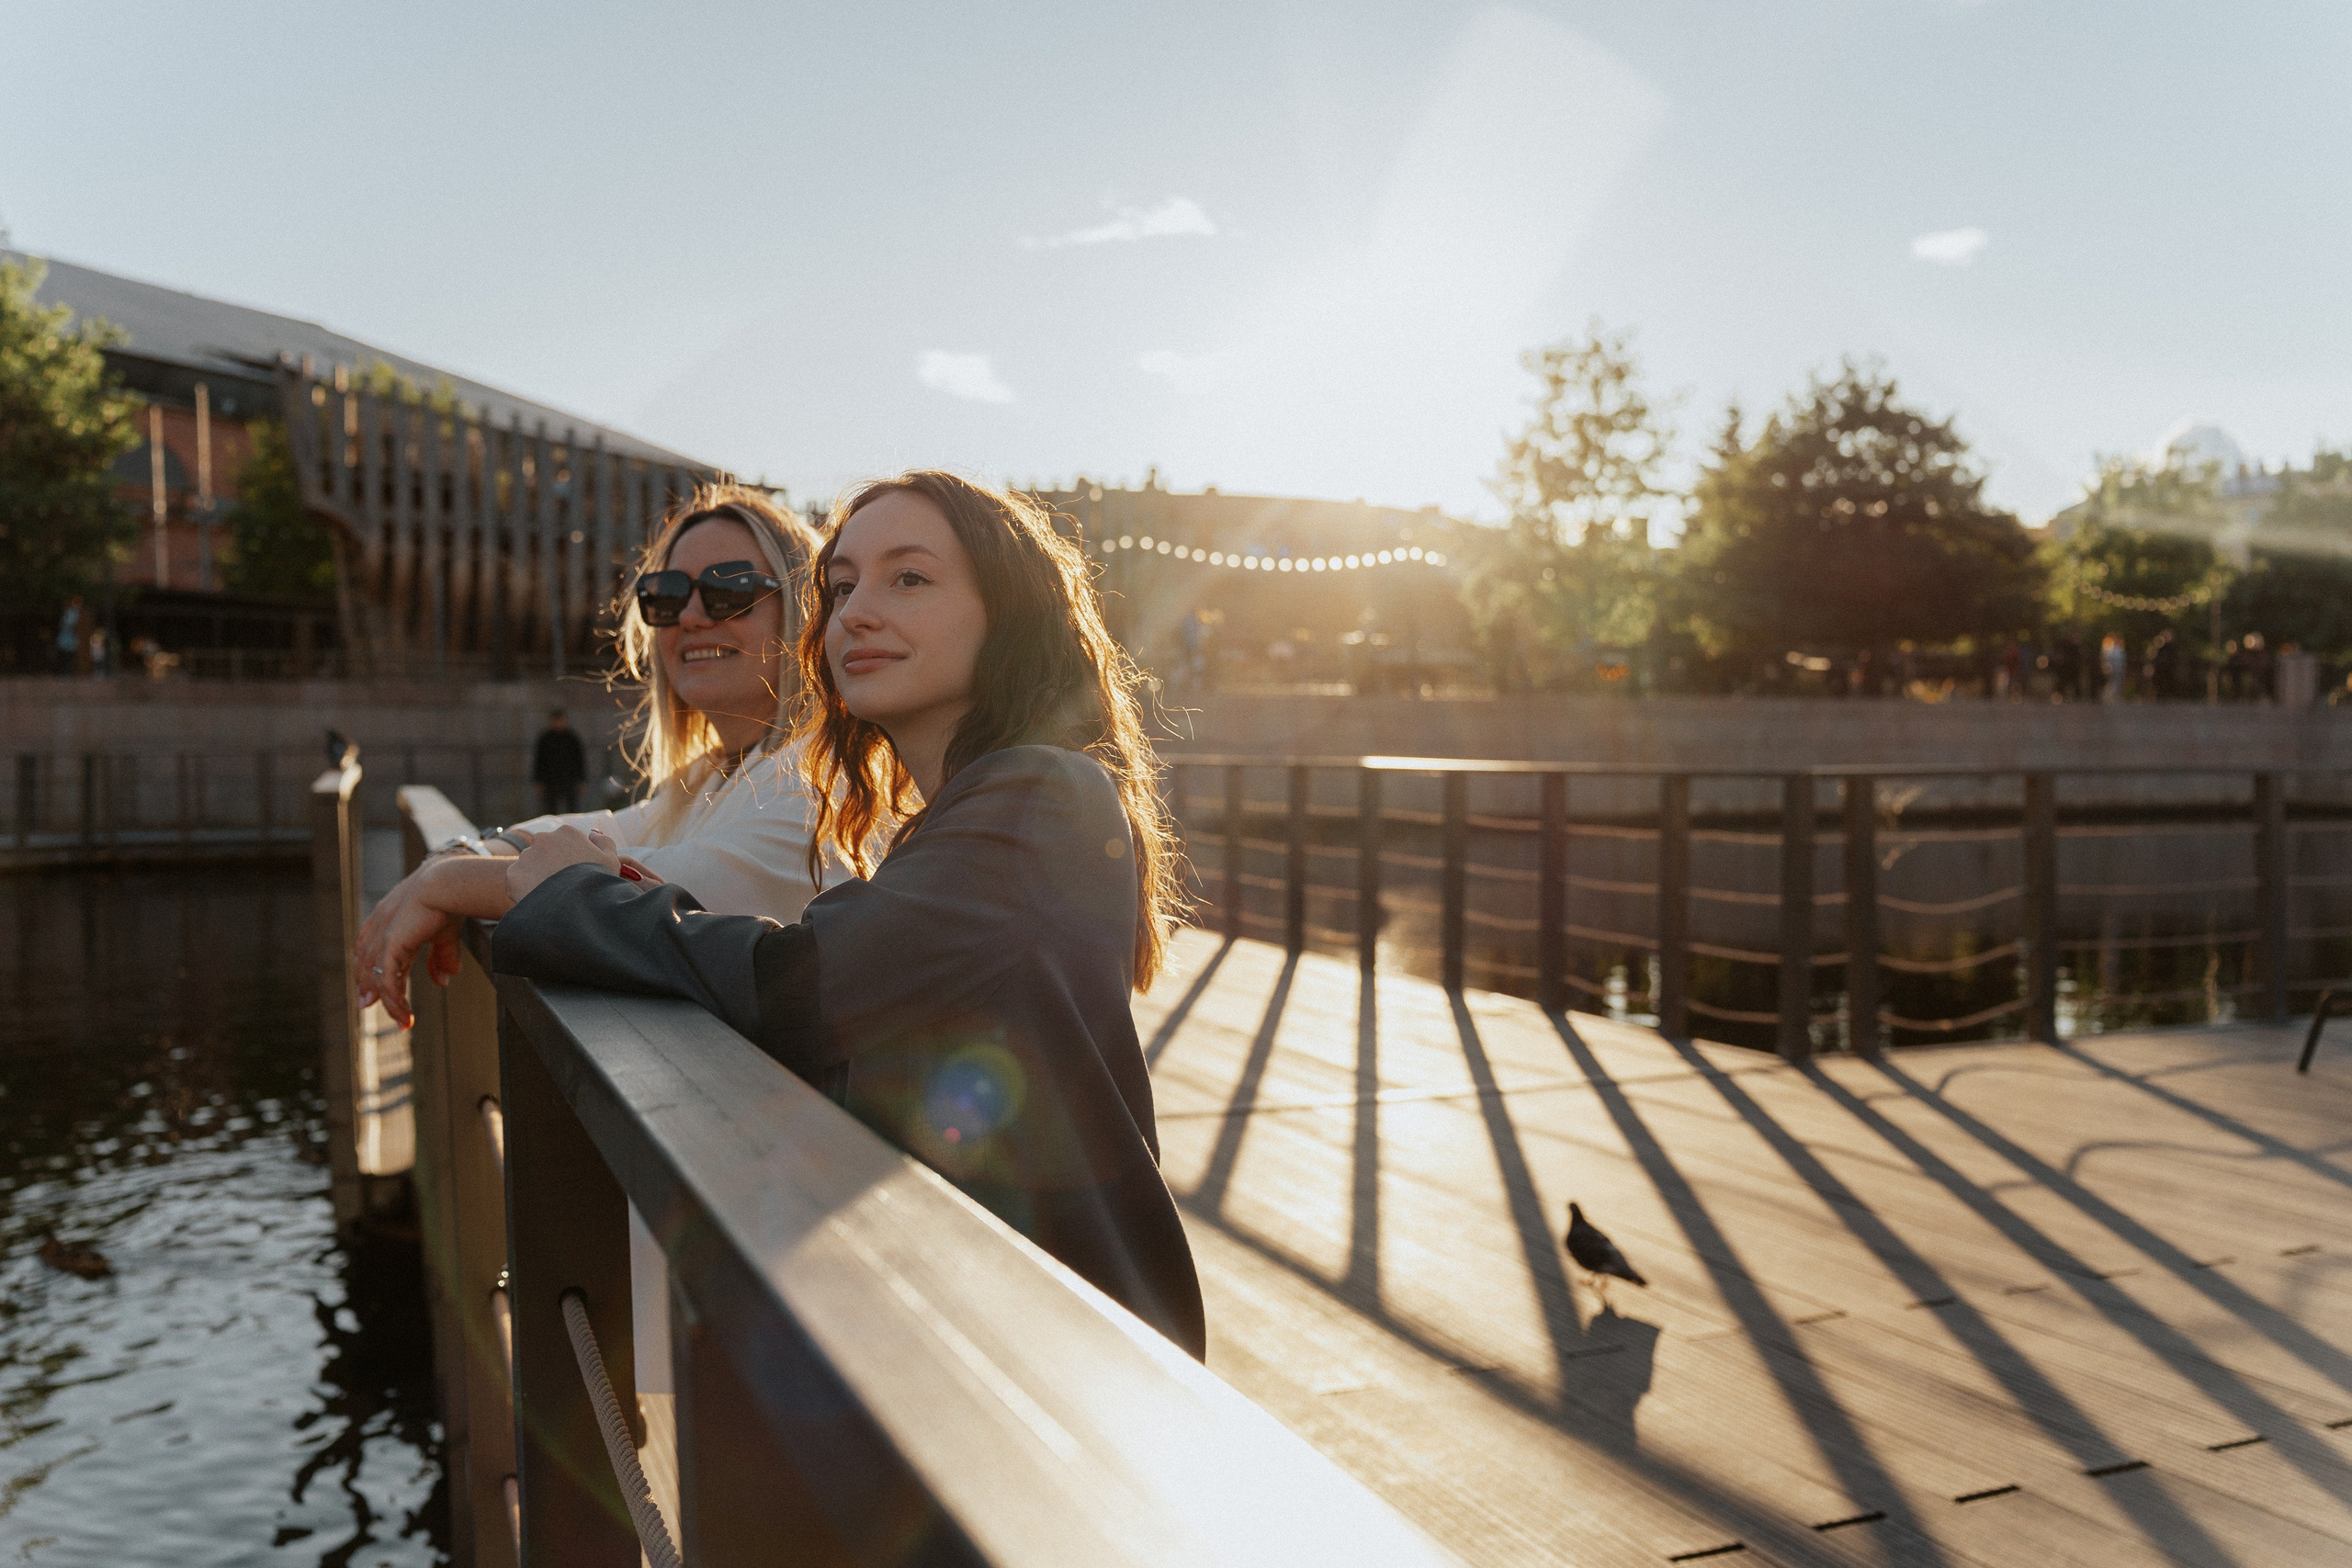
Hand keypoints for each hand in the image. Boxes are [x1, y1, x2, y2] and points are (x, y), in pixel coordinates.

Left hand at [354, 858, 465, 1028]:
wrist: (447, 884)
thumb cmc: (449, 900)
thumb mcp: (444, 934)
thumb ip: (442, 958)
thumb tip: (444, 981)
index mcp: (387, 917)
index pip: (368, 946)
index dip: (367, 965)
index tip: (370, 982)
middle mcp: (379, 927)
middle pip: (365, 963)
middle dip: (366, 986)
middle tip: (367, 1005)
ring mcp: (383, 937)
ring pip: (376, 977)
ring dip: (388, 1002)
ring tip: (401, 1020)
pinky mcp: (392, 946)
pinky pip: (388, 981)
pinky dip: (395, 1000)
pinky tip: (404, 1013)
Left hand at [505, 825, 627, 904]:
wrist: (576, 905)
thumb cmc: (597, 883)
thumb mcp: (611, 861)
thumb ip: (604, 842)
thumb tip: (593, 833)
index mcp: (566, 832)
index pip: (564, 843)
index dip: (569, 860)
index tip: (574, 875)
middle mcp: (543, 839)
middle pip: (544, 852)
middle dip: (549, 865)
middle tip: (561, 886)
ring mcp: (526, 856)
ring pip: (529, 866)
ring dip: (536, 877)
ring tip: (551, 897)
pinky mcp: (513, 874)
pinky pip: (517, 882)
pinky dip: (525, 890)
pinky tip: (540, 901)